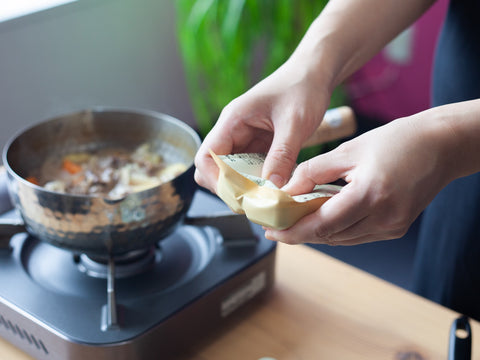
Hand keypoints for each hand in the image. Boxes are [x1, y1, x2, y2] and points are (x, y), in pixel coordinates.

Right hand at [194, 58, 331, 193]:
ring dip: (245, 187)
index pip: (206, 157)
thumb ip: (282, 155)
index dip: (216, 181)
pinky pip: (250, 170)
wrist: (314, 73)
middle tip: (254, 202)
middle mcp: (233, 131)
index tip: (239, 196)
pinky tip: (275, 187)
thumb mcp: (294, 123)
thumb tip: (272, 189)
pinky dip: (258, 181)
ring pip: (231, 172)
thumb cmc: (303, 88)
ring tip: (266, 198)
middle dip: (229, 188)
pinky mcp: (258, 145)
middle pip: (213, 168)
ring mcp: (244, 139)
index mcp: (232, 120)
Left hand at [264, 113, 455, 244]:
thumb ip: (313, 171)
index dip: (292, 232)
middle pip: (330, 236)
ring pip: (343, 239)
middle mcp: (383, 217)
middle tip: (277, 225)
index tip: (271, 232)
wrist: (441, 146)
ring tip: (295, 221)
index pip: (321, 225)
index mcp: (369, 195)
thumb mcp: (348, 150)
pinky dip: (337, 229)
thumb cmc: (397, 141)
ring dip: (317, 232)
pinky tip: (323, 217)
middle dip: (300, 233)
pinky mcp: (396, 228)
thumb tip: (287, 189)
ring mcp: (392, 226)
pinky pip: (358, 235)